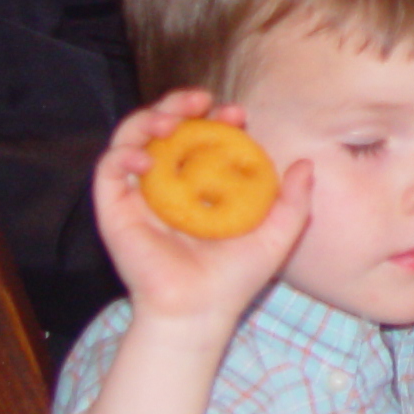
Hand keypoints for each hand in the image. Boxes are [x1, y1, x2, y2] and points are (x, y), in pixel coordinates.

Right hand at [94, 90, 312, 340]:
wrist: (199, 312)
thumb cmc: (235, 278)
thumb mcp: (277, 235)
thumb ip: (294, 201)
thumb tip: (305, 165)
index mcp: (200, 182)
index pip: (202, 134)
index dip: (216, 117)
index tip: (237, 114)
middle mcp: (168, 181)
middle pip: (165, 126)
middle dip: (178, 104)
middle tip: (200, 100)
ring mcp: (139, 193)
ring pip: (133, 136)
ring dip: (148, 118)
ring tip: (171, 121)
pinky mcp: (114, 208)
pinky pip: (109, 168)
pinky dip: (124, 153)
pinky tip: (147, 159)